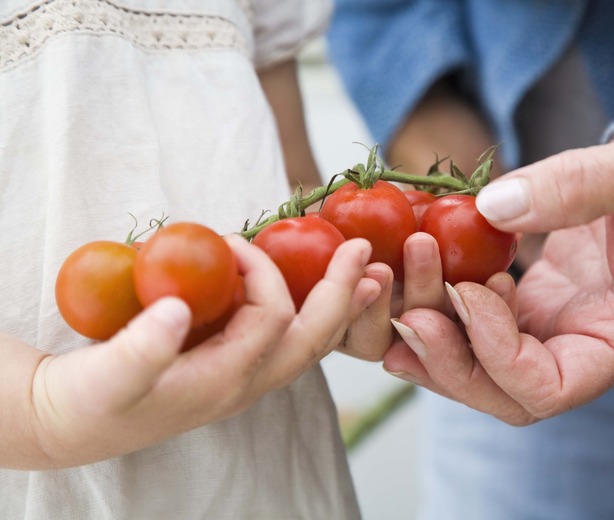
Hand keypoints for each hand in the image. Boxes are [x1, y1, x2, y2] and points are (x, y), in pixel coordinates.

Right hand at [26, 235, 373, 468]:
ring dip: (340, 307)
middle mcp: (246, 382)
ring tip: (372, 278)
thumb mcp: (105, 376)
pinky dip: (312, 312)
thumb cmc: (87, 399)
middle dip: (343, 294)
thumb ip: (142, 347)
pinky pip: (287, 340)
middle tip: (368, 255)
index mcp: (224, 380)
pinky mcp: (233, 366)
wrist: (73, 422)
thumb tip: (179, 306)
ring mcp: (244, 377)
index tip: (232, 239)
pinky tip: (321, 291)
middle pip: (312, 339)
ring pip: (308, 344)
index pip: (271, 317)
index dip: (262, 271)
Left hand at [383, 115, 613, 423]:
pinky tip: (412, 283)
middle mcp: (586, 348)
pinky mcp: (532, 308)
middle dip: (452, 363)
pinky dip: (443, 312)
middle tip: (409, 317)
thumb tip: (493, 206)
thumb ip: (577, 187)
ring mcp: (556, 331)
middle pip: (506, 393)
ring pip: (483, 368)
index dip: (500, 355)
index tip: (469, 293)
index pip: (553, 387)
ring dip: (435, 341)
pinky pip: (478, 328)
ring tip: (392, 303)